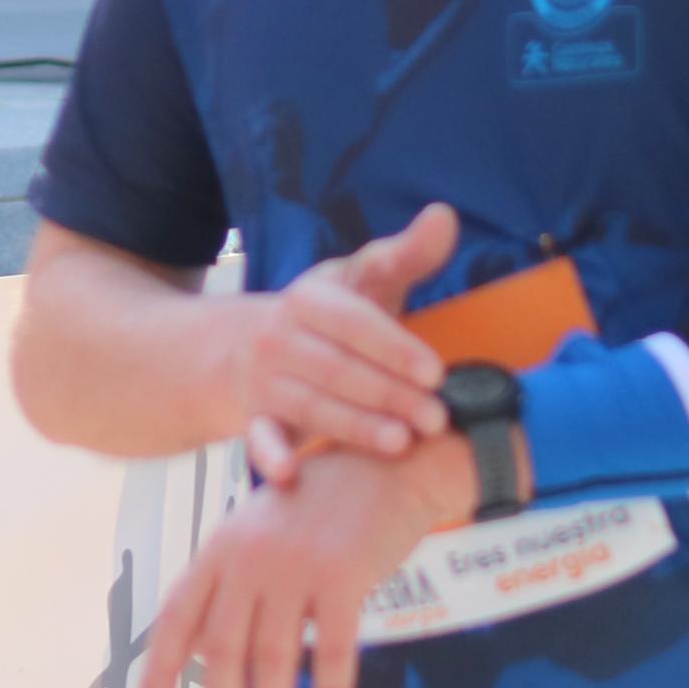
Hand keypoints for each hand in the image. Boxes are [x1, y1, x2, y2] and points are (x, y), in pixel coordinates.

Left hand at [140, 440, 468, 687]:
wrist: (385, 465)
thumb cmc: (317, 507)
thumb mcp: (256, 535)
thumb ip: (224, 588)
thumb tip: (196, 653)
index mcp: (220, 549)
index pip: (176, 618)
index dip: (159, 670)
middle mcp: (249, 557)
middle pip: (224, 649)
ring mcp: (295, 564)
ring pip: (275, 658)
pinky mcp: (344, 575)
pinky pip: (333, 651)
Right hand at [220, 202, 456, 477]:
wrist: (243, 349)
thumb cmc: (326, 317)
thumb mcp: (360, 280)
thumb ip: (407, 254)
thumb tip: (445, 214)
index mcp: (308, 298)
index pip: (354, 323)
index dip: (394, 348)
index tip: (436, 372)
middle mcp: (279, 337)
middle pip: (339, 369)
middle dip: (390, 395)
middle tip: (436, 418)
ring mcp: (264, 380)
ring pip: (311, 406)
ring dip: (355, 427)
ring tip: (400, 443)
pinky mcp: (255, 420)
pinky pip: (258, 438)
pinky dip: (269, 456)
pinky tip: (291, 473)